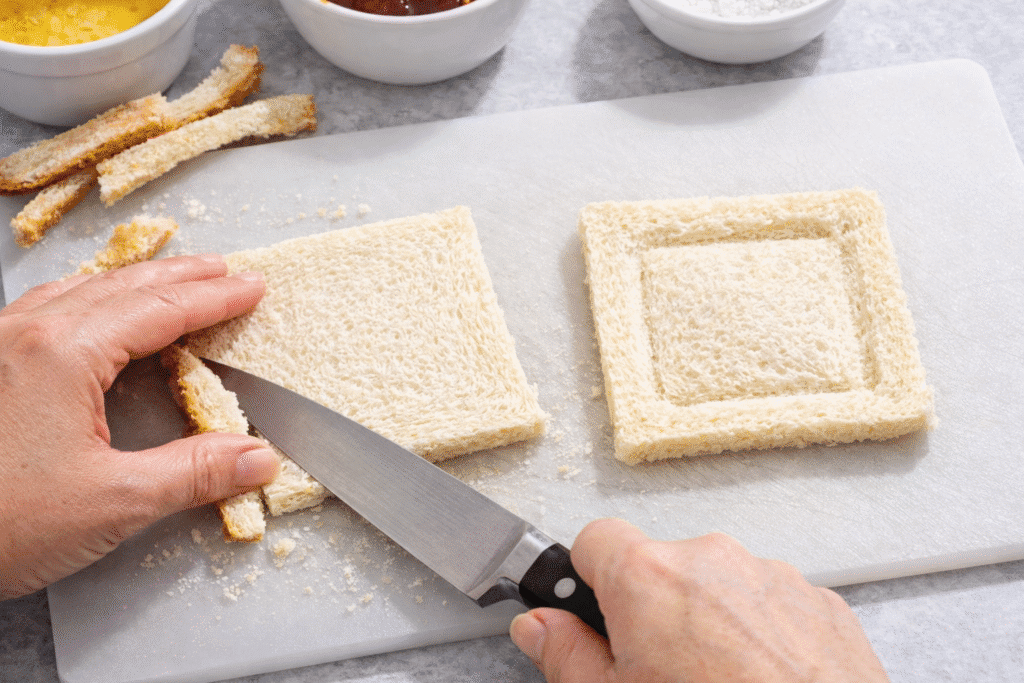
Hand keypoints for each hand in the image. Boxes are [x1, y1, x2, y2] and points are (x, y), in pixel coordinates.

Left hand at [0, 255, 278, 599]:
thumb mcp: (113, 502)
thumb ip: (194, 473)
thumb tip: (257, 458)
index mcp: (63, 353)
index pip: (161, 309)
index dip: (214, 297)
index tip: (252, 287)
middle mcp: (25, 334)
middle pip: (122, 285)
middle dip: (182, 275)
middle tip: (224, 270)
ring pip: (81, 289)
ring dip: (136, 281)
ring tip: (171, 278)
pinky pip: (46, 308)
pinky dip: (91, 298)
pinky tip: (93, 309)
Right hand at [510, 518, 888, 682]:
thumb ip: (567, 657)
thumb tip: (537, 627)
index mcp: (648, 577)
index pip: (595, 539)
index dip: (588, 576)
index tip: (592, 609)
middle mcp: (710, 559)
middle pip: (660, 565)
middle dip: (653, 609)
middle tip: (657, 668)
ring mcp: (770, 575)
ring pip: (718, 584)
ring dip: (709, 621)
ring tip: (715, 681)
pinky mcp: (817, 601)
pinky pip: (769, 602)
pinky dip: (760, 633)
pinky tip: (758, 679)